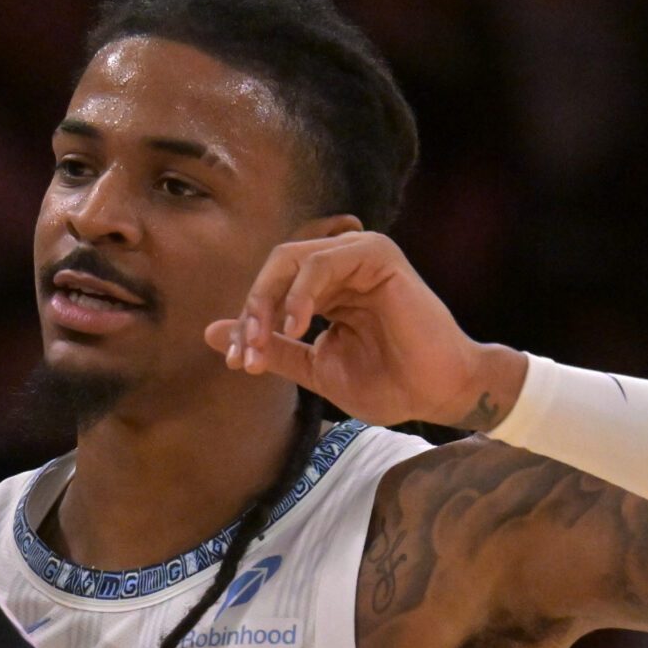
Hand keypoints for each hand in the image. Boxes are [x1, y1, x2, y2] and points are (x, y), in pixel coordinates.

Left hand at [204, 232, 526, 430]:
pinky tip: (296, 325)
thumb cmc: (386, 383)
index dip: (247, 323)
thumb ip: (271, 346)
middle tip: (245, 352)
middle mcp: (340, 266)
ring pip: (290, 259)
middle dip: (251, 309)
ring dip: (268, 301)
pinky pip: (322, 260)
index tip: (239, 363)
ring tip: (264, 341)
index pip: (270, 289)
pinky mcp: (377, 254)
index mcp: (325, 289)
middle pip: (274, 267)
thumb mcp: (315, 368)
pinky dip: (300, 291)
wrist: (436, 393)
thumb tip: (211, 333)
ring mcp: (358, 255)